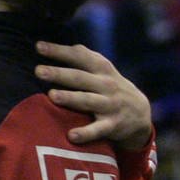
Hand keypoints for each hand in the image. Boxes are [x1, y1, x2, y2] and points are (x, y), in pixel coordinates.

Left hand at [35, 42, 151, 148]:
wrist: (140, 114)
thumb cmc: (110, 88)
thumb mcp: (102, 70)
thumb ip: (83, 57)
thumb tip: (54, 44)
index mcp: (101, 69)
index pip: (80, 57)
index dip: (60, 51)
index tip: (39, 46)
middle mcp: (105, 85)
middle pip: (80, 77)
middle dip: (60, 73)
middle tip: (39, 71)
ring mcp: (110, 105)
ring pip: (87, 100)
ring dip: (70, 98)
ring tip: (52, 95)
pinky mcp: (112, 125)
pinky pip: (97, 130)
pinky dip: (85, 133)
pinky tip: (71, 136)